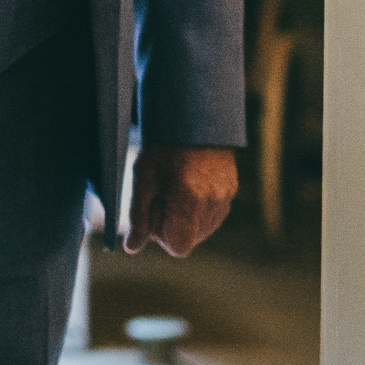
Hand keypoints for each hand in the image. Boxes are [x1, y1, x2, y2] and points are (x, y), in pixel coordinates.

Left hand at [123, 144, 237, 256]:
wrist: (191, 116)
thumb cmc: (162, 147)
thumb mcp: (143, 179)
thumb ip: (138, 217)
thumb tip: (132, 248)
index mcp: (190, 201)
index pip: (179, 247)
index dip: (162, 237)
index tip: (153, 214)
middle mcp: (213, 203)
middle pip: (191, 240)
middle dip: (173, 227)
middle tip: (161, 196)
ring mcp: (226, 197)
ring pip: (204, 230)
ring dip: (187, 219)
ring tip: (175, 189)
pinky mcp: (232, 189)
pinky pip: (215, 215)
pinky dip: (200, 210)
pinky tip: (188, 186)